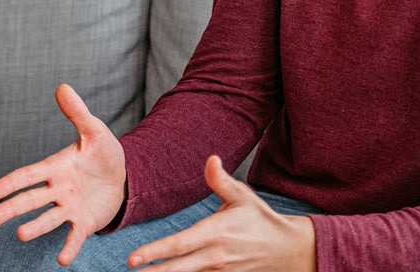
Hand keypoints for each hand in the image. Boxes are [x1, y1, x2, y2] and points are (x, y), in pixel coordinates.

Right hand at [0, 84, 126, 265]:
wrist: (124, 177)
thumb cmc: (103, 152)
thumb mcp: (94, 131)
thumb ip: (77, 113)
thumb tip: (62, 86)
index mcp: (56, 167)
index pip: (29, 175)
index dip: (10, 182)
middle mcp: (58, 190)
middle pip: (31, 200)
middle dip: (12, 208)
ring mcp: (69, 208)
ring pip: (49, 219)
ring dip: (35, 227)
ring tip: (21, 235)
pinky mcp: (84, 223)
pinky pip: (74, 236)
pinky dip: (68, 247)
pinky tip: (62, 260)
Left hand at [126, 156, 316, 271]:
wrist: (286, 250)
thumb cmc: (259, 219)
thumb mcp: (242, 196)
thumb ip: (221, 181)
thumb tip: (211, 159)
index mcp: (216, 232)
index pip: (180, 244)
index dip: (155, 252)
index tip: (133, 258)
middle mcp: (215, 255)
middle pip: (177, 269)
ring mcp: (219, 271)